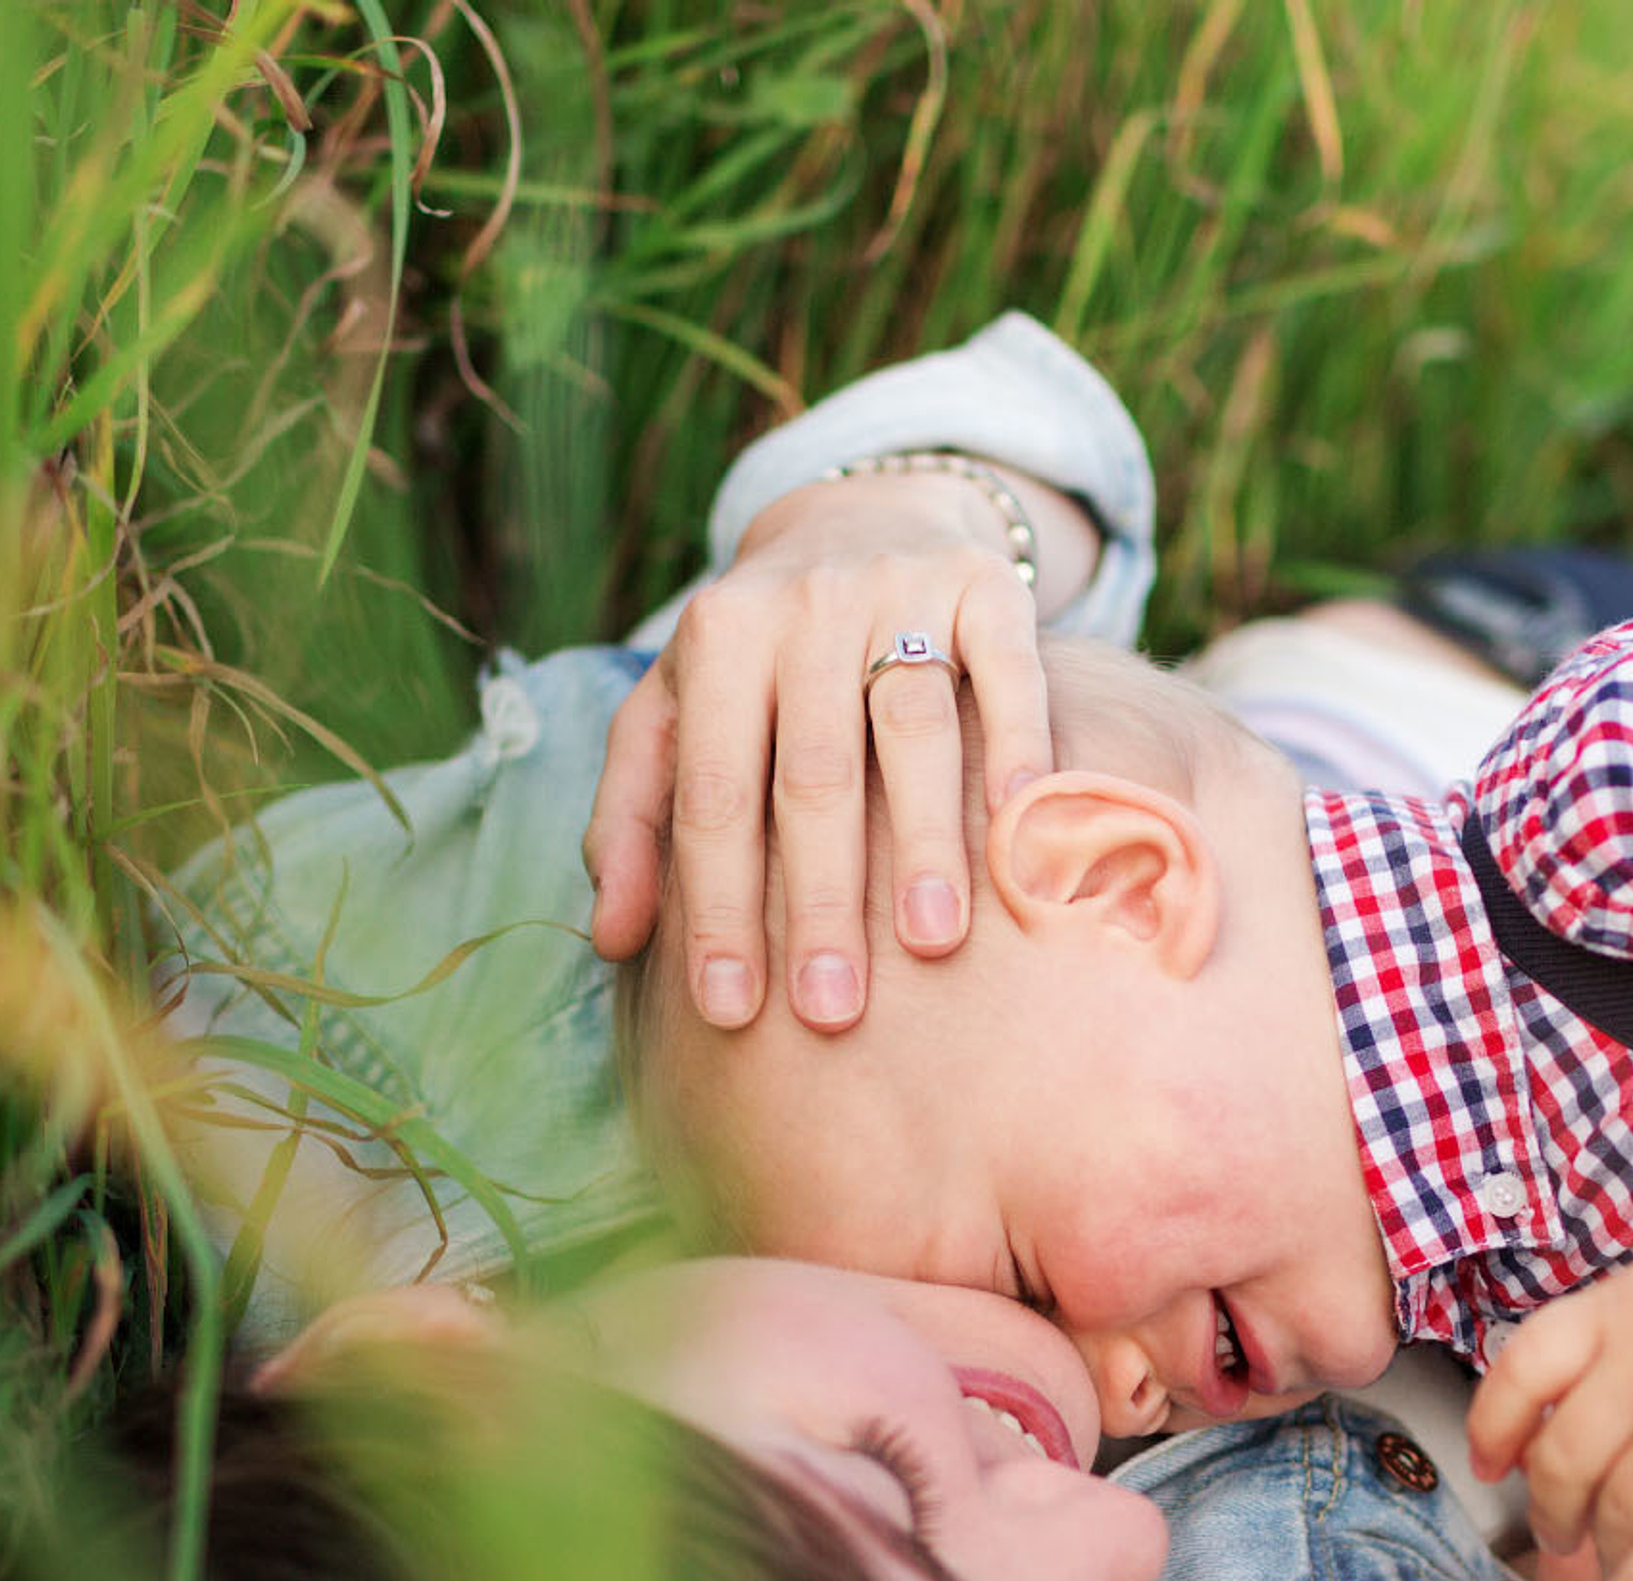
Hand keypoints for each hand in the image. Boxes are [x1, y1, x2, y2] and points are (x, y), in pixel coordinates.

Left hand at [581, 465, 1052, 1029]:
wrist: (859, 517)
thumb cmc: (756, 657)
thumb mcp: (673, 713)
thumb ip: (631, 818)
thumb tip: (611, 940)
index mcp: (716, 639)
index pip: (715, 795)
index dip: (717, 908)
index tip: (729, 1010)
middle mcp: (804, 606)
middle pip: (814, 774)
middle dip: (820, 901)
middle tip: (831, 1010)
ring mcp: (901, 589)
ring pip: (914, 728)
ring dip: (923, 841)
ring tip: (930, 944)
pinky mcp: (987, 587)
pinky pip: (1009, 674)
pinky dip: (1018, 746)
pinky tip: (1021, 826)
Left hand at [1465, 1243, 1632, 1580]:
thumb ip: (1596, 1355)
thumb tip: (1524, 1453)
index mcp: (1614, 1311)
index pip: (1521, 1371)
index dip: (1493, 1427)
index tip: (1488, 1467)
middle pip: (1560, 1460)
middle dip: (1550, 1513)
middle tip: (1557, 1540)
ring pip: (1614, 1514)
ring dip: (1597, 1557)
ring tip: (1599, 1572)